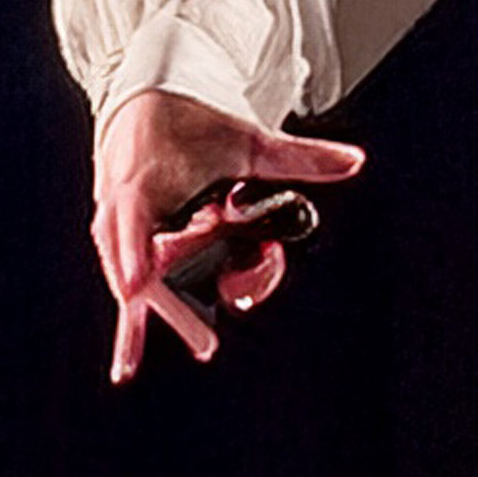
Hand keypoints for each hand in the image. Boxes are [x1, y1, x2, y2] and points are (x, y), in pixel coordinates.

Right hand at [90, 88, 368, 382]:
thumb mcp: (247, 141)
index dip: (136, 253)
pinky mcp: (127, 253)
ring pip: (139, 285)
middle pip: (142, 269)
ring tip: (204, 344)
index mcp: (143, 181)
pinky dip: (130, 330)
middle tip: (207, 341)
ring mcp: (121, 237)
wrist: (145, 108)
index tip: (138, 281)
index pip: (134, 220)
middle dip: (174, 305)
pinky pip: (130, 292)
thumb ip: (299, 158)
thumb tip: (355, 161)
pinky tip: (126, 368)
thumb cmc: (193, 125)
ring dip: (170, 312)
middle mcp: (123, 214)